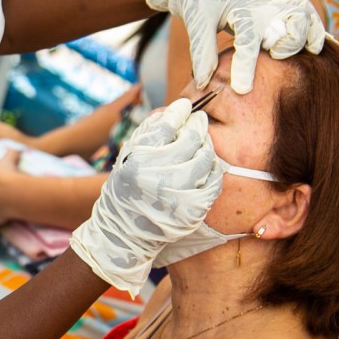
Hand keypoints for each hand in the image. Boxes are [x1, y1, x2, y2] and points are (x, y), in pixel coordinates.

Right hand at [70, 99, 223, 292]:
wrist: (124, 232)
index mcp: (138, 161)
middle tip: (200, 120)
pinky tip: (207, 164)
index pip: (167, 125)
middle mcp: (157, 178)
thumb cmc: (126, 187)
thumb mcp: (128, 155)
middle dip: (198, 125)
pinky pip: (213, 182)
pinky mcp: (192, 212)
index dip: (180, 111)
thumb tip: (177, 108)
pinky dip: (213, 169)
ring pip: (206, 158)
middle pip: (191, 139)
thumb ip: (150, 130)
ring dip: (207, 145)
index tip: (186, 106)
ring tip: (203, 142)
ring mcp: (177, 197)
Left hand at [143, 0, 324, 93]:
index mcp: (239, 6)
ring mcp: (274, 6)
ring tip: (307, 53)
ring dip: (309, 34)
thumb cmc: (200, 0)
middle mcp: (261, 5)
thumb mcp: (195, 21)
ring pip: (304, 14)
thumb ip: (201, 51)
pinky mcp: (279, 10)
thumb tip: (204, 82)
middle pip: (291, 19)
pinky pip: (307, 16)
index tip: (242, 89)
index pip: (247, 36)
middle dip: (290, 41)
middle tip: (275, 55)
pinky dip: (317, 31)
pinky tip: (323, 48)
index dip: (246, 64)